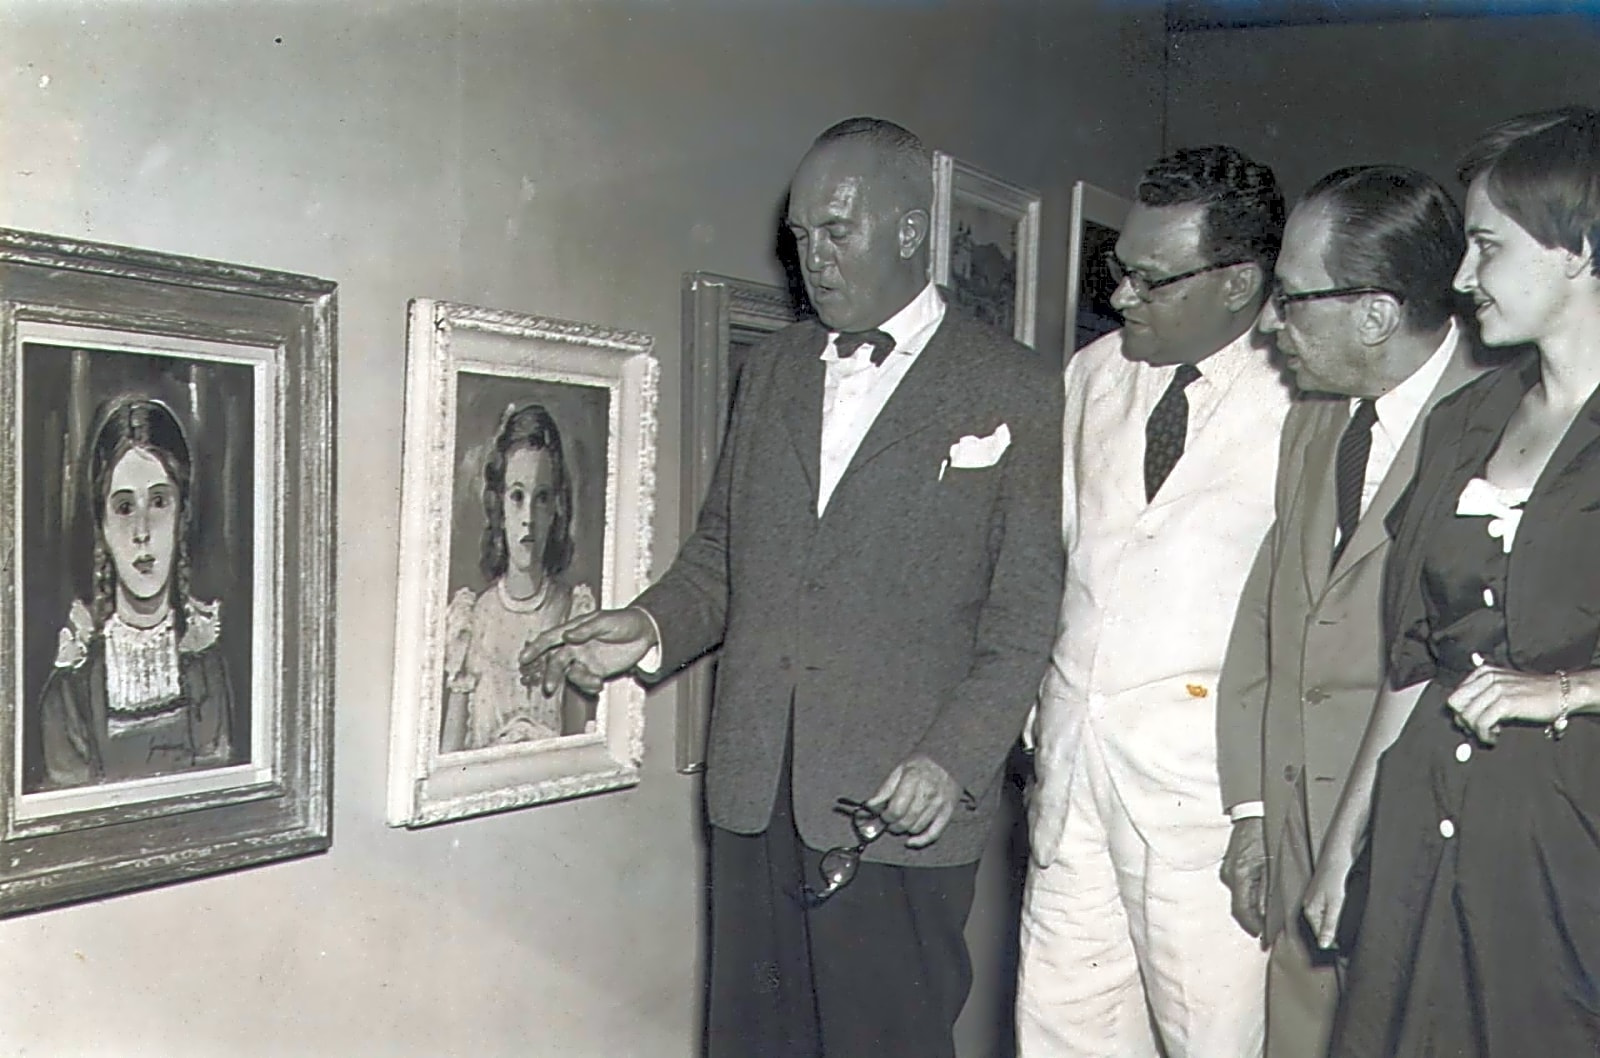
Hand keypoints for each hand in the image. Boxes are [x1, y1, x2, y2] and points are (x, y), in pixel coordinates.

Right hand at [519, 607, 658, 695]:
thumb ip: (586, 630)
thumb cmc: (625, 621)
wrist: (646, 633)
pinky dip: (589, 686)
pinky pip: (586, 681)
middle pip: (556, 661)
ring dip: (578, 680)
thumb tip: (567, 636)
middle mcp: (577, 646)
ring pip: (571, 674)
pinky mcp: (597, 671)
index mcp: (575, 630)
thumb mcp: (606, 621)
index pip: (551, 638)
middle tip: (549, 686)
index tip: (524, 658)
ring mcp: (586, 659)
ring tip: (594, 681)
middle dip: (551, 674)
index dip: (536, 648)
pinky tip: (598, 684)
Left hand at [865, 755, 962, 848]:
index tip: (883, 815)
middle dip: (893, 825)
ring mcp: (939, 804)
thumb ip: (885, 789)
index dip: (885, 817)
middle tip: (890, 821)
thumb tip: (870, 806)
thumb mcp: (900, 769)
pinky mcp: (947, 812)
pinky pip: (934, 834)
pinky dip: (921, 841)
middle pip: (905, 821)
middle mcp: (927, 793)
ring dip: (905, 829)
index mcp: (913, 779)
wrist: (949, 760)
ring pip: (916, 828)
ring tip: (901, 822)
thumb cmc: (921, 764)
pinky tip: (911, 841)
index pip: (896, 809)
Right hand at [1220, 817, 1268, 938]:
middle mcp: (1229, 874)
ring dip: (1252, 908)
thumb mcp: (1274, 865)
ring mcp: (1228, 869)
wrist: (1254, 811)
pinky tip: (1260, 899)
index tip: (1264, 938)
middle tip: (1268, 932)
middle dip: (1254, 920)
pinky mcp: (1230, 865)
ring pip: (1239, 897)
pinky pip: (1238, 887)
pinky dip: (1248, 896)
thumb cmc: (1267, 834)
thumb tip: (1269, 914)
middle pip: (1239, 906)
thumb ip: (1270, 891)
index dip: (1254, 927)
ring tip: (1267, 917)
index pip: (1242, 911)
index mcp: (1240, 875)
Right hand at [1301, 839, 1356, 950]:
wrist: (1337, 855)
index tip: (1343, 950)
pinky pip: (1329, 911)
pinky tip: (1344, 915)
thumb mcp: (1334, 904)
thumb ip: (1329, 925)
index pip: (1319, 934)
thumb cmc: (1335, 877)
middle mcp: (1310, 905)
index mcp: (1310, 910)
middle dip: (1332, 934)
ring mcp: (1316, 899)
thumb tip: (1323, 945)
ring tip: (1347, 931)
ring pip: (1325, 919)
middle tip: (1346, 943)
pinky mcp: (1324, 894)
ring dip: (1335, 925)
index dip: (1331, 943)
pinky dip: (1336, 915)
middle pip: (1321, 927)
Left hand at [1447, 665, 1565, 745]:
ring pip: (1468, 715)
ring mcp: (1495, 688)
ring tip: (1491, 734)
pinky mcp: (1505, 702)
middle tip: (1478, 730)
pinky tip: (1494, 736)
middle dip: (1463, 721)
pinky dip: (1485, 734)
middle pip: (1456, 704)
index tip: (1473, 723)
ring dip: (1476, 730)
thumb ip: (1483, 697)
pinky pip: (1482, 723)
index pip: (1455, 696)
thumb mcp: (1503, 688)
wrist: (1561, 693)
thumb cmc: (1533, 695)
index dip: (1461, 713)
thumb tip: (1461, 719)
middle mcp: (1487, 677)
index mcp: (1483, 673)